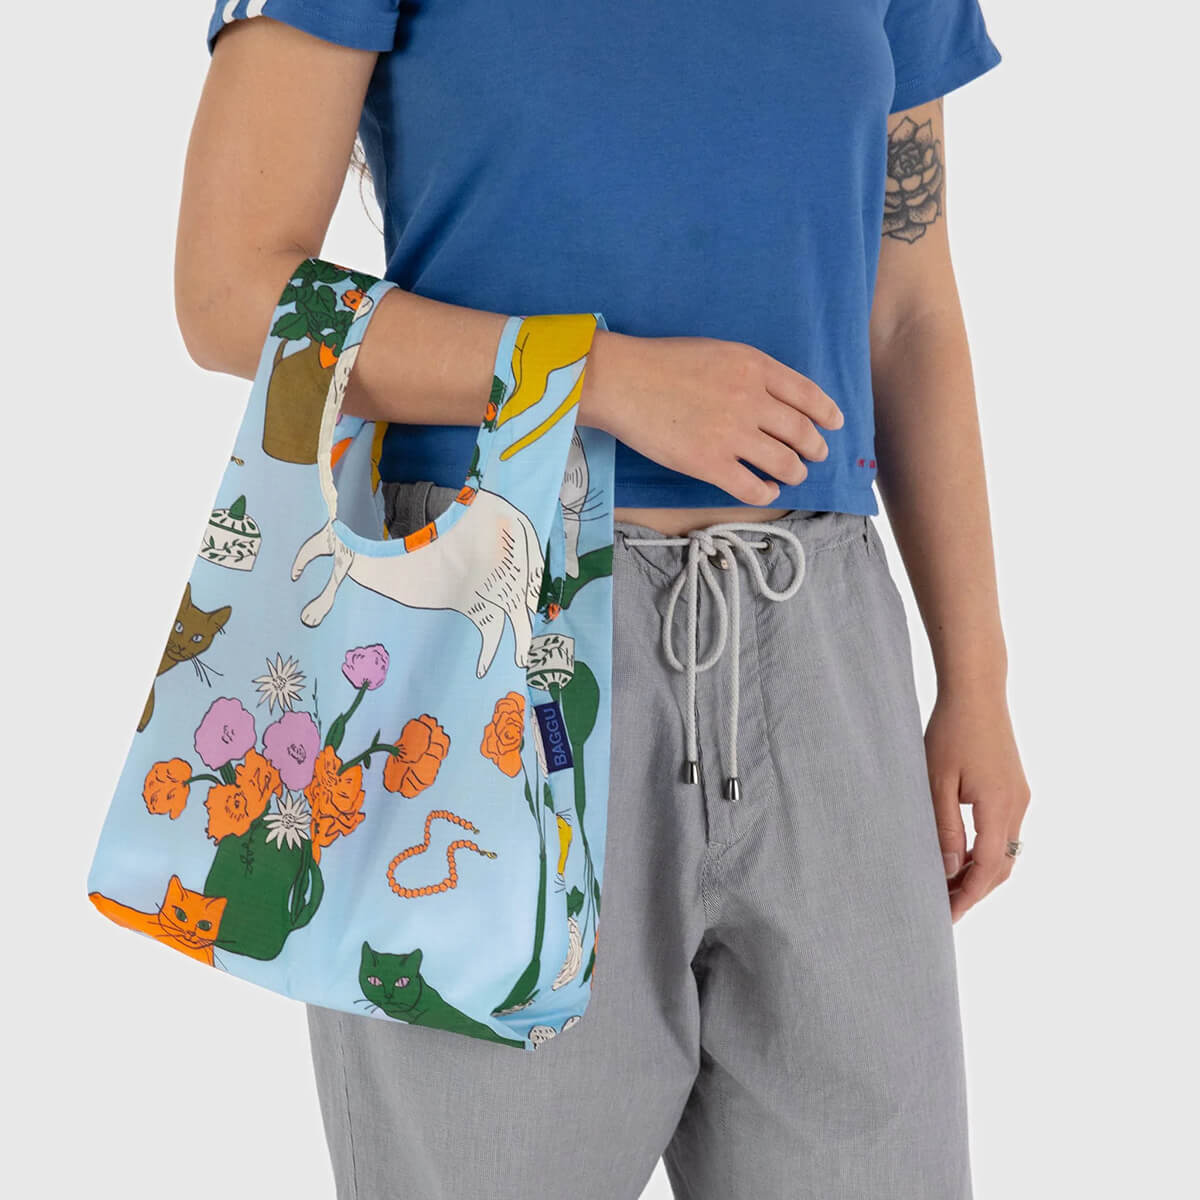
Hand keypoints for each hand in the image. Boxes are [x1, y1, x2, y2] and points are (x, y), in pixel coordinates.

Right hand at [579, 329, 843, 505]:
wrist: (623, 381)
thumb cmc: (662, 362)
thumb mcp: (718, 351)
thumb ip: (750, 371)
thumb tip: (774, 396)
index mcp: (755, 368)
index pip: (808, 395)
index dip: (826, 413)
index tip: (834, 424)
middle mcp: (751, 401)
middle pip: (801, 432)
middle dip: (815, 448)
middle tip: (816, 455)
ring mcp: (732, 434)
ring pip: (784, 463)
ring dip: (795, 472)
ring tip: (793, 475)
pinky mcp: (710, 464)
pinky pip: (752, 487)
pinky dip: (766, 492)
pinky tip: (767, 490)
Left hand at [924, 689, 1030, 921]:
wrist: (977, 692)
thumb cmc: (950, 731)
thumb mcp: (936, 781)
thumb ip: (944, 827)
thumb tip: (948, 870)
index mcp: (999, 805)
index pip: (988, 867)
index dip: (968, 895)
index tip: (946, 915)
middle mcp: (1017, 804)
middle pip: (1003, 866)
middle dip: (975, 890)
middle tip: (944, 908)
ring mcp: (1019, 796)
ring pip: (1006, 850)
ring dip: (981, 872)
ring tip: (948, 886)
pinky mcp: (1015, 787)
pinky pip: (1004, 831)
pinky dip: (985, 850)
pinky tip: (959, 854)